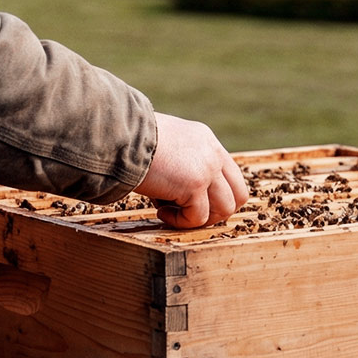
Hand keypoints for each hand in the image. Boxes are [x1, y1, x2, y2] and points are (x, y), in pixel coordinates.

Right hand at [134, 113, 249, 228]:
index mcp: (206, 141)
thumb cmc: (131, 141)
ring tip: (170, 212)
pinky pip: (198, 217)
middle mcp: (212, 153)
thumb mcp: (166, 143)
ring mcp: (206, 168)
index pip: (230, 175)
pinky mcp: (194, 185)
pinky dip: (179, 221)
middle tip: (188, 213)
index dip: (215, 196)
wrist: (120, 135)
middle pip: (238, 194)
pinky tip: (159, 211)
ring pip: (224, 209)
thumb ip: (182, 161)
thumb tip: (180, 189)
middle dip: (216, 211)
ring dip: (198, 218)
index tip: (189, 201)